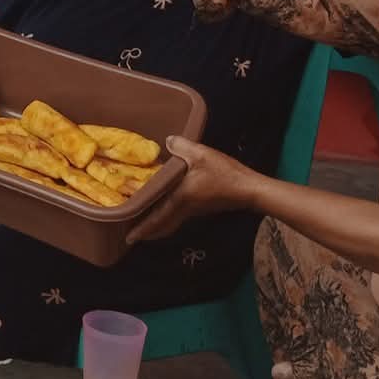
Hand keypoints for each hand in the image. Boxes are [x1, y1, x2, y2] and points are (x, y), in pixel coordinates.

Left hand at [125, 137, 258, 245]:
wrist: (249, 189)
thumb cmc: (225, 173)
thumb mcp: (202, 154)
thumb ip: (182, 146)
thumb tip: (167, 141)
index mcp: (180, 198)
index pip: (157, 217)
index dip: (143, 229)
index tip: (129, 238)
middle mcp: (184, 208)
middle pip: (162, 225)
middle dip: (146, 232)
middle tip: (131, 235)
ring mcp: (193, 210)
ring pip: (169, 222)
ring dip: (155, 225)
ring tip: (142, 224)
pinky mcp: (200, 208)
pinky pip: (177, 217)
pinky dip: (165, 218)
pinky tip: (162, 210)